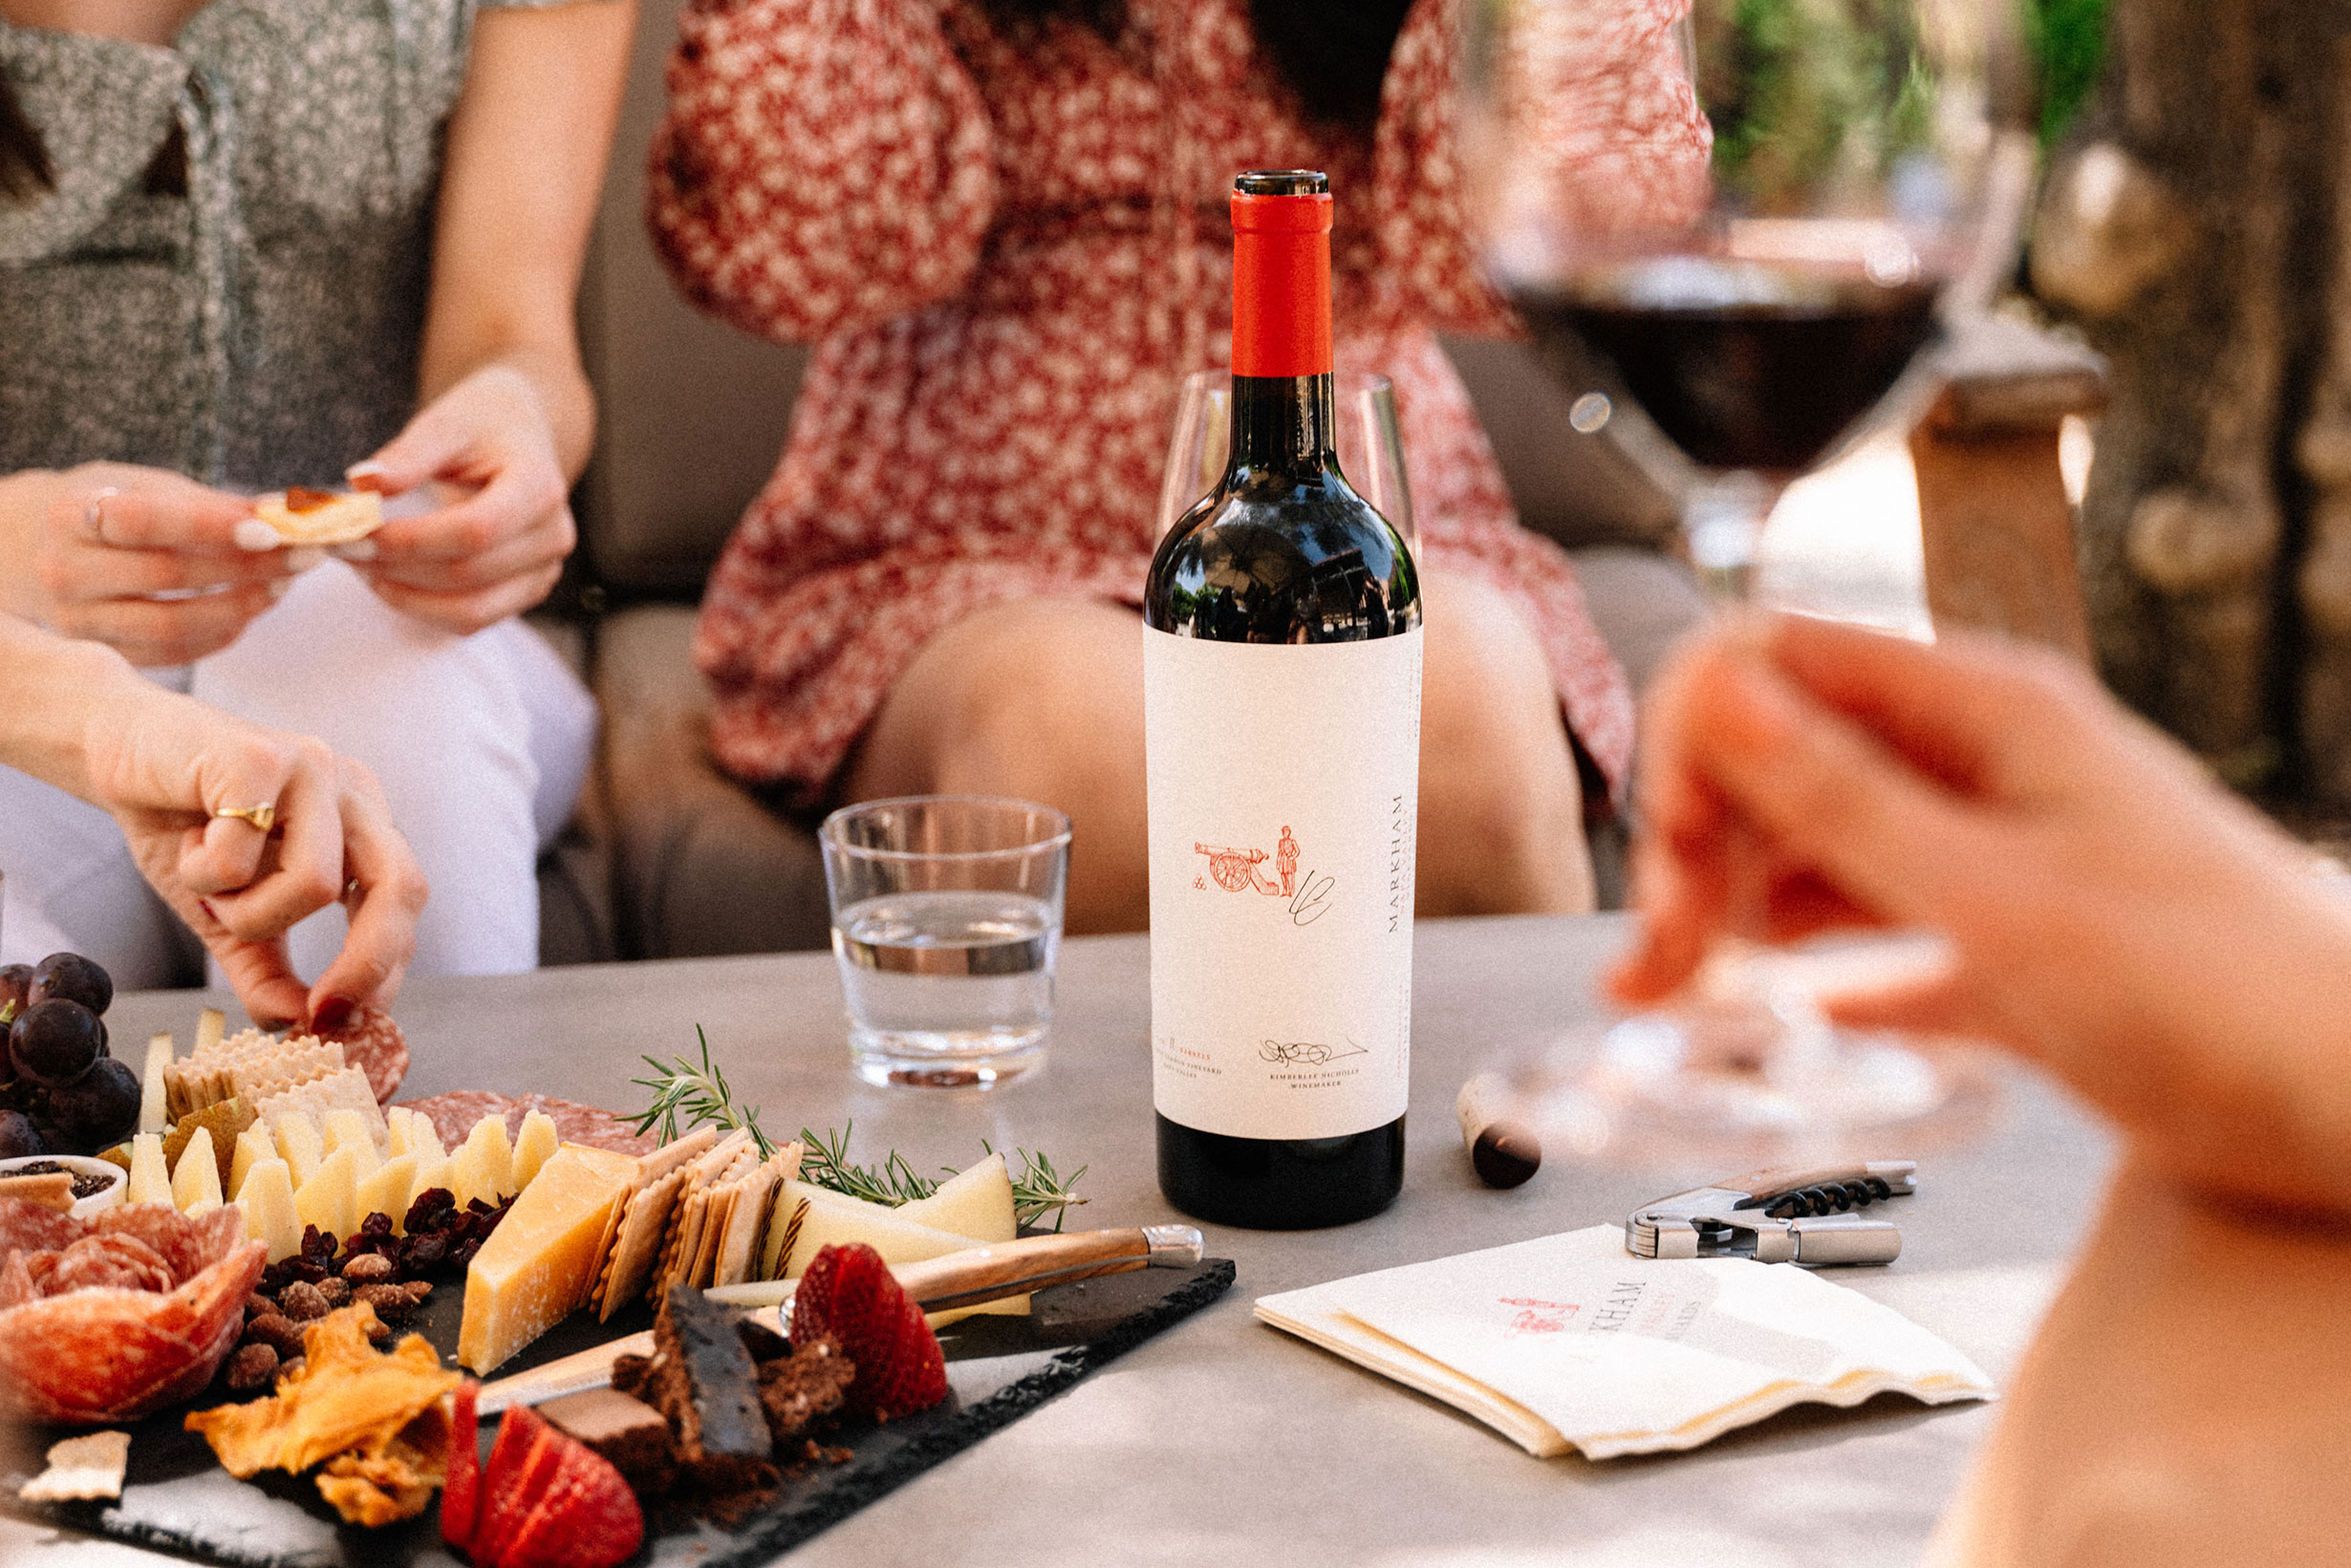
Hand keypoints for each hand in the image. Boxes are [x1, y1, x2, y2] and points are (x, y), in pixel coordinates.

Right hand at [0, 463, 303, 665]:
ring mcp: (79, 620)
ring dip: (242, 606)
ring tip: (284, 584)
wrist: (28, 550)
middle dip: (248, 567)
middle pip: (168, 576)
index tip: (272, 527)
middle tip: (305, 554)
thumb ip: (206, 502)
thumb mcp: (140, 485)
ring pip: (173, 624)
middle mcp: (66, 571)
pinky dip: (221, 635)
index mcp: (71, 514)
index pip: (142, 521)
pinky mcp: (101, 653)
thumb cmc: (102, 507)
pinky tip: (251, 612)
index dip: (210, 526)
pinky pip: (172, 654)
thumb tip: (285, 511)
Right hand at [77, 683, 429, 1029]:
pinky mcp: (261, 756)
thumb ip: (266, 970)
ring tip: (208, 888)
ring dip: (246, 912)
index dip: (385, 967)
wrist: (115, 751)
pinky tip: (187, 843)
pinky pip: (243, 855)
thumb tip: (297, 1026)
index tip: (344, 1021)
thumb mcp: (230, 917)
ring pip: (315, 885)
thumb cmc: (184, 830)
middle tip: (319, 1011)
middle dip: (366, 962)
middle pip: (400, 886)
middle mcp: (352, 792)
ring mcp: (312, 769)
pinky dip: (204, 872)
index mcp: (362, 824)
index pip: (405, 901)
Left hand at [345, 366, 574, 634]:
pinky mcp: (527, 591)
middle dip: (395, 566)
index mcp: (539, 487)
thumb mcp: (445, 422)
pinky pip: (472, 620)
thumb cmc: (481, 424)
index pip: (475, 531)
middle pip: (468, 574)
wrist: (519, 435)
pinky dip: (423, 608)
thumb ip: (407, 455)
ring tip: (361, 565)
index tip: (353, 530)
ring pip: (470, 610)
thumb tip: (361, 484)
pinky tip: (388, 580)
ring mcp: (544, 570)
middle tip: (341, 546)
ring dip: (405, 596)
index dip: (410, 539)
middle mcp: (553, 535)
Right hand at [1609, 614, 2350, 1217]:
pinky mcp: (2004, 947)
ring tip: (1681, 997)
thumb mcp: (1996, 894)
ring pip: (1815, 850)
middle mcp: (1975, 765)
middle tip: (1663, 958)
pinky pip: (1871, 938)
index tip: (1678, 852)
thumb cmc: (2219, 992)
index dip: (1699, 744)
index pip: (1775, 659)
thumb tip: (1714, 688)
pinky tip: (1764, 1015)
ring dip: (1735, 912)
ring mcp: (1988, 855)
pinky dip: (1809, 973)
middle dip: (1700, 845)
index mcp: (1980, 710)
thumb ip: (1841, 797)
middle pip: (1780, 759)